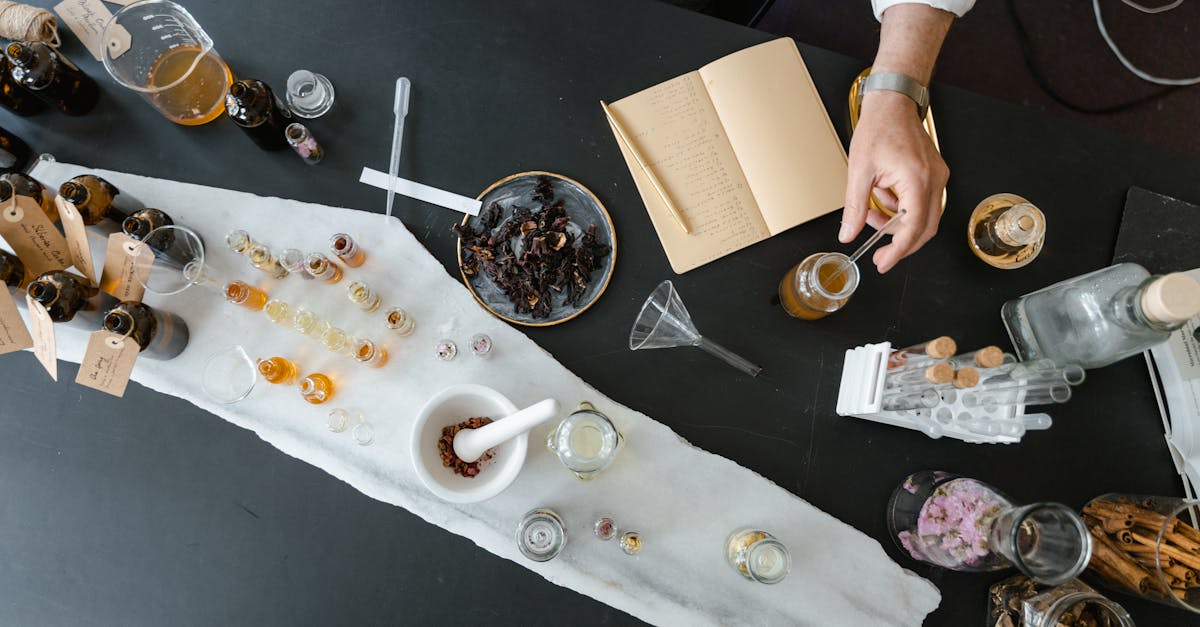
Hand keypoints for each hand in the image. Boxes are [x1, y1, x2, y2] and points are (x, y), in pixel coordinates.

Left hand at [840, 91, 948, 273]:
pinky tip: (881, 199)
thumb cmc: (880, 127)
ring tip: (870, 214)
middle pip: (924, 228)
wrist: (893, 103)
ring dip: (897, 223)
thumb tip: (848, 233)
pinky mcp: (933, 175)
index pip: (913, 227)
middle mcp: (934, 180)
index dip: (898, 250)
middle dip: (900, 244)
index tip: (884, 262)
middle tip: (879, 253)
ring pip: (923, 216)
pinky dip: (901, 209)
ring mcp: (937, 177)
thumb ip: (854, 207)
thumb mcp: (859, 171)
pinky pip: (921, 202)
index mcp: (917, 179)